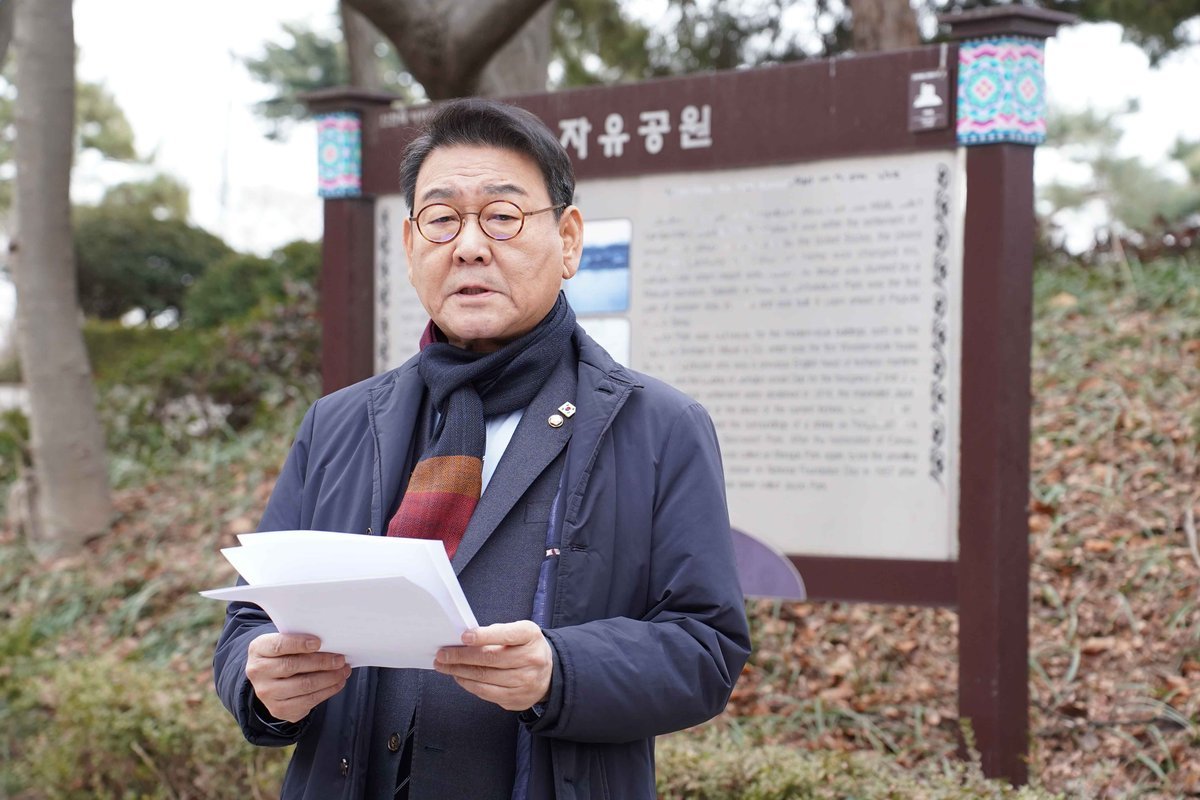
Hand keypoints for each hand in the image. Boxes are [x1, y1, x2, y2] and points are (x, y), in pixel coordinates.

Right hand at [245, 633, 351, 722]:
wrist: (271, 679)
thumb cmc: (285, 654)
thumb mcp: (285, 642)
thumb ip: (300, 640)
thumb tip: (331, 642)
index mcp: (258, 649)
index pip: (278, 645)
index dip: (299, 644)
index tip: (319, 642)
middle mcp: (257, 672)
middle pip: (292, 666)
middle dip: (321, 662)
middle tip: (340, 659)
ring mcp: (266, 693)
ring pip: (303, 685)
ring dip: (329, 678)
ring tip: (343, 670)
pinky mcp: (278, 709)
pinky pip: (308, 701)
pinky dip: (327, 691)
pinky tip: (338, 683)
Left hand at [434, 621, 552, 711]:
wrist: (549, 675)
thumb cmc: (526, 648)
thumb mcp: (520, 632)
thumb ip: (497, 633)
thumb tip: (464, 640)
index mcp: (531, 637)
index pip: (506, 635)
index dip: (483, 636)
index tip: (463, 637)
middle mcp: (531, 660)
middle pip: (490, 659)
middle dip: (461, 656)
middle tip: (442, 654)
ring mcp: (525, 682)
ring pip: (485, 678)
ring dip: (459, 672)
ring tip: (444, 666)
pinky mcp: (516, 699)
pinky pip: (486, 692)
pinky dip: (468, 684)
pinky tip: (459, 677)